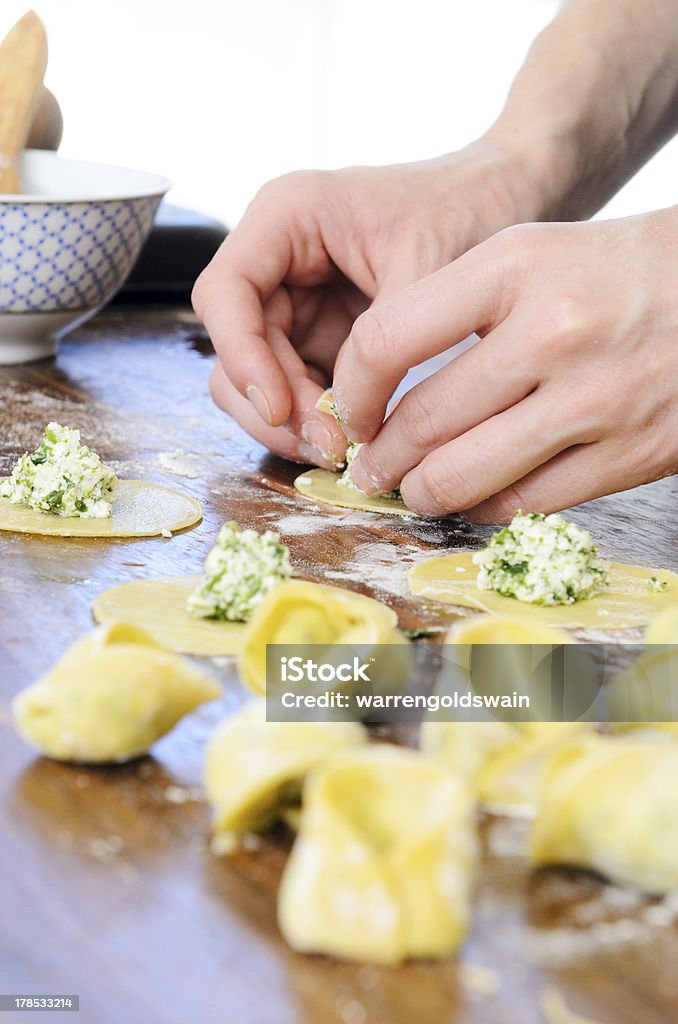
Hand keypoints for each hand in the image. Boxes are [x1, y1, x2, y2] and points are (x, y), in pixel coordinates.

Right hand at [192, 139, 540, 467]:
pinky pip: (298, 388)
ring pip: (259, 378)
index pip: (224, 294)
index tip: (281, 407)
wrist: (507, 199)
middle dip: (272, 404)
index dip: (241, 356)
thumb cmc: (468, 210)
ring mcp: (297, 302)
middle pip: (234, 348)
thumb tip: (342, 421)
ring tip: (341, 451)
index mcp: (286, 218)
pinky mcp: (322, 337)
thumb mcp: (425, 272)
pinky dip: (316, 419)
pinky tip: (353, 442)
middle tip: (328, 447)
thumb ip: (378, 344)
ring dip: (290, 420)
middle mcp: (277, 260)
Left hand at [334, 209, 677, 520]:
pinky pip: (524, 503)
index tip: (354, 412)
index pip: (388, 339)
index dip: (353, 390)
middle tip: (371, 466)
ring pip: (465, 475)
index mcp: (516, 268)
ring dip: (423, 492)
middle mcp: (553, 333)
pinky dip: (484, 508)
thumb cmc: (613, 272)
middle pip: (423, 422)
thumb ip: (455, 308)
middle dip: (382, 458)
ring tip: (414, 488)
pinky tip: (475, 496)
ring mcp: (595, 401)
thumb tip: (381, 386)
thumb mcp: (531, 254)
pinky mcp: (630, 455)